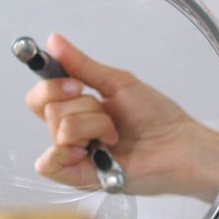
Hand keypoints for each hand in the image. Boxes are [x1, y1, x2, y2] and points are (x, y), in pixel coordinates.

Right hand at [25, 32, 218, 197]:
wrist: (179, 145)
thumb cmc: (156, 117)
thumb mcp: (116, 83)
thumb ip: (81, 65)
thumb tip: (54, 40)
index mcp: (77, 110)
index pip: (40, 96)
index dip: (52, 85)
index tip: (77, 84)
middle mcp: (71, 133)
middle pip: (48, 109)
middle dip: (84, 105)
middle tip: (107, 113)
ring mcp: (74, 156)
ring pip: (59, 129)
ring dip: (93, 126)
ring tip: (114, 135)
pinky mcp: (79, 178)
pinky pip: (49, 164)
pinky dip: (68, 151)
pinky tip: (92, 151)